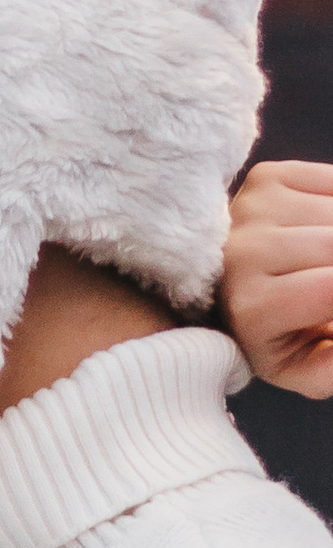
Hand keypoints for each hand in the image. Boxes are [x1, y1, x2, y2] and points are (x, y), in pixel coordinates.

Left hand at [222, 161, 332, 397]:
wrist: (226, 291)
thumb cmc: (276, 334)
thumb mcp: (305, 368)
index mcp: (253, 307)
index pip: (331, 288)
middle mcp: (243, 252)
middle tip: (330, 282)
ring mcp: (251, 209)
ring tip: (325, 264)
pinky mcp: (266, 179)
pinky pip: (332, 180)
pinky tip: (328, 233)